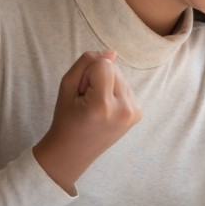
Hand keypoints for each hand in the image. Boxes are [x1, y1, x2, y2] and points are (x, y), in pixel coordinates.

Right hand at [33, 50, 141, 193]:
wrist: (73, 152)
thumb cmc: (66, 118)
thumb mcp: (66, 86)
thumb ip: (86, 63)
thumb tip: (112, 53)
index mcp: (103, 105)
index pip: (103, 64)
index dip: (87, 74)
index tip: (81, 93)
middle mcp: (123, 109)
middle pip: (114, 69)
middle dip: (98, 78)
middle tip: (87, 101)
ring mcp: (133, 113)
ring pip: (121, 77)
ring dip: (107, 85)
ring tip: (95, 106)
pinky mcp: (138, 114)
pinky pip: (126, 88)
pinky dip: (115, 93)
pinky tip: (105, 110)